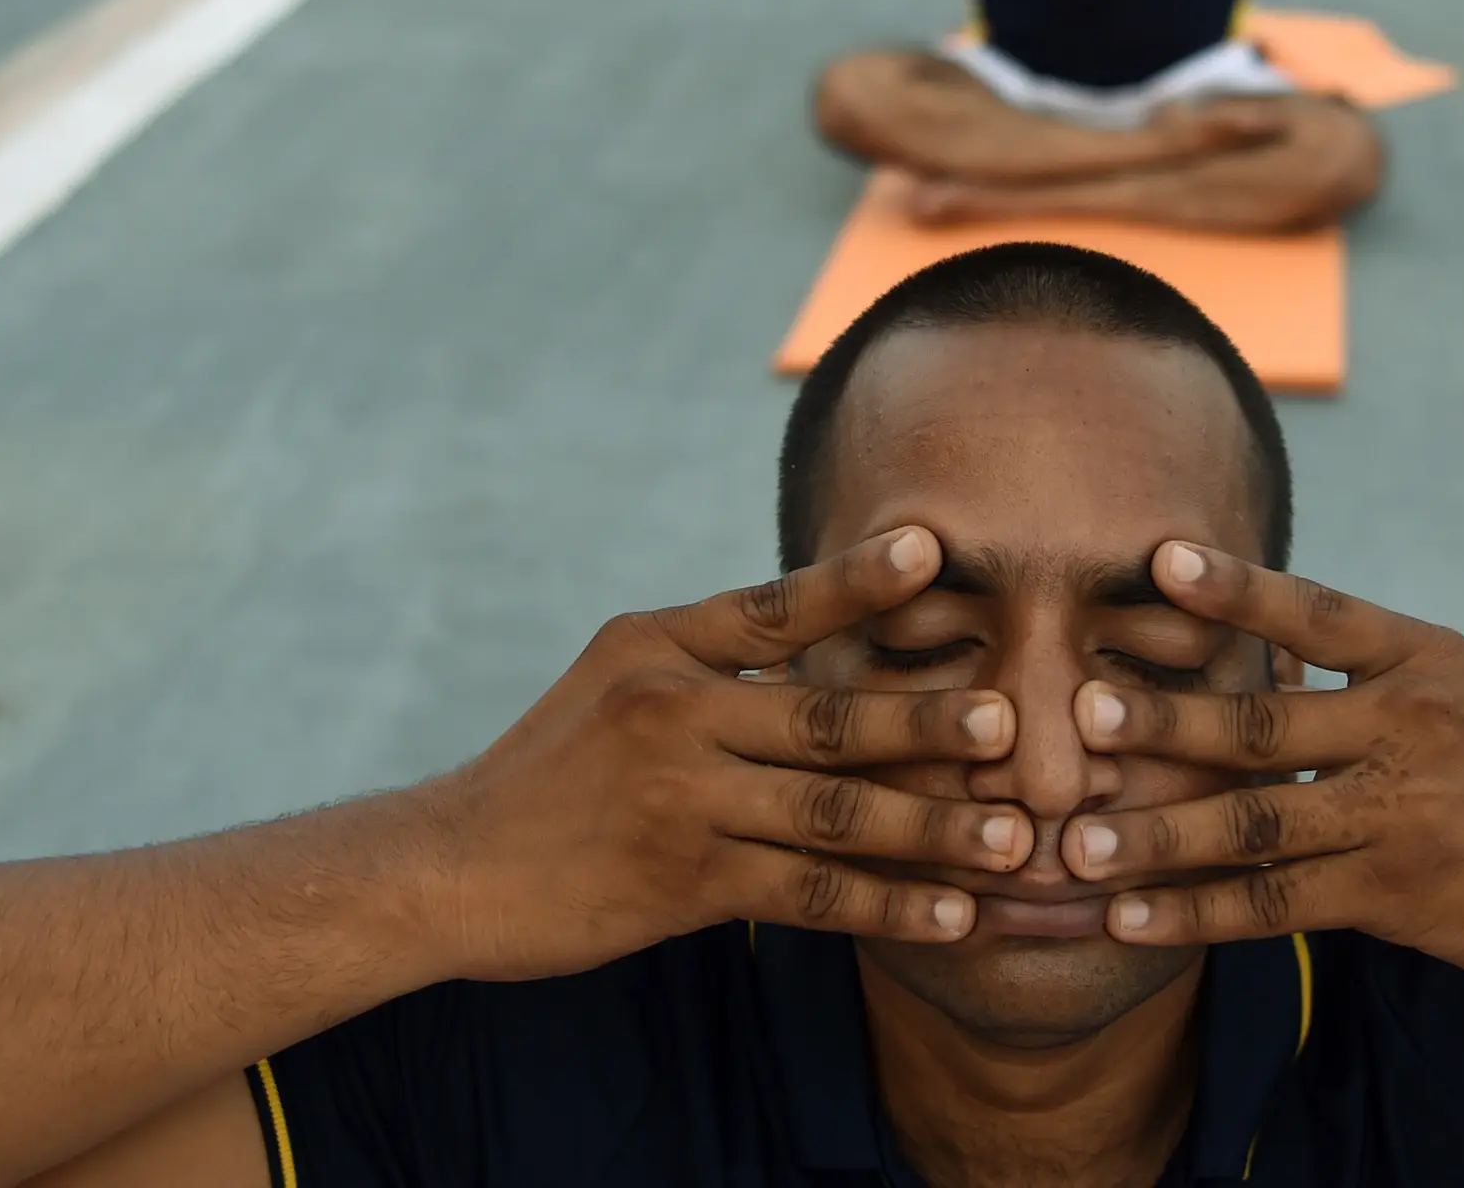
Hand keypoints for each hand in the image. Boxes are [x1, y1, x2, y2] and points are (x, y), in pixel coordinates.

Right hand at [425, 528, 1027, 982]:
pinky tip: (951, 914)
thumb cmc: (548, 774)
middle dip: (925, 720)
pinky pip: (811, 892)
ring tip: (1015, 838)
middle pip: (824, 714)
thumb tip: (823, 637)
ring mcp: (679, 798)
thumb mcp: (612, 681)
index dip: (854, 579)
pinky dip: (888, 904)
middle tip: (1009, 724)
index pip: (772, 606)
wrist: (447, 867)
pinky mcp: (684, 880)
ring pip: (833, 811)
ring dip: (934, 827)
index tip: (932, 549)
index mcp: (658, 648)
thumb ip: (708, 662)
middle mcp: (671, 711)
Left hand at [1062, 543, 1463, 993]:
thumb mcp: (1452, 696)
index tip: (1161, 559)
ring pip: (1257, 822)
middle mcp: (1415, 723)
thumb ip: (1359, 678)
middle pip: (1266, 722)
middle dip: (1167, 720)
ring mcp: (1406, 812)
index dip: (1238, 587)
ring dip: (1159, 835)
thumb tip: (1244, 651)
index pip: (1316, 613)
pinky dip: (1196, 913)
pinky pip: (1274, 902)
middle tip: (1081, 713)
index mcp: (1423, 658)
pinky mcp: (1397, 892)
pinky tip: (1132, 920)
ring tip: (1077, 846)